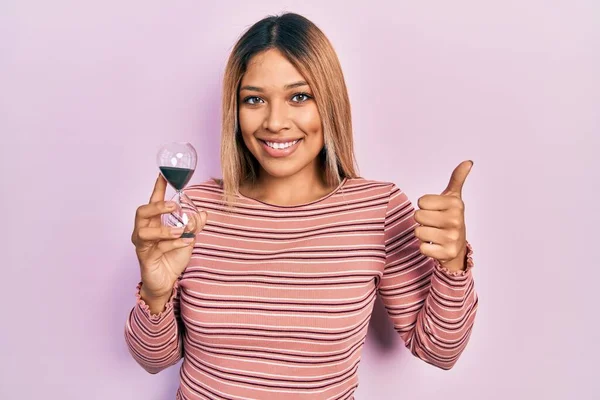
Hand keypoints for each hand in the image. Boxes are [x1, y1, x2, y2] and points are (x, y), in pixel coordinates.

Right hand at [131, 173, 206, 301]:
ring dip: (164, 229)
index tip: (163, 174)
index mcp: (153, 223)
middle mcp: (144, 231)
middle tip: (173, 206)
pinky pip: (156, 248)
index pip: (153, 201)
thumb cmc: (172, 258)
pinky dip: (172, 244)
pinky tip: (183, 242)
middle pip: (142, 212)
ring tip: (180, 231)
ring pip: (144, 231)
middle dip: (157, 206)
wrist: (166, 282)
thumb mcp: (188, 239)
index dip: (157, 188)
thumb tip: (202, 213)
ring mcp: (143, 245)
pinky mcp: (145, 259)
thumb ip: (194, 226)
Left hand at [414, 160, 472, 270]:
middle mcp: (456, 220)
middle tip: (434, 224)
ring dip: (423, 235)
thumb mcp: (453, 198)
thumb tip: (468, 161)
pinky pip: (422, 248)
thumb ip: (457, 179)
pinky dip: (425, 248)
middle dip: (423, 221)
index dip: (424, 206)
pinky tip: (436, 246)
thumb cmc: (450, 218)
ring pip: (418, 232)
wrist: (457, 247)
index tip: (435, 211)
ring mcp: (452, 238)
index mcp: (455, 204)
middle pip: (418, 216)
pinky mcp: (447, 253)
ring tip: (435, 235)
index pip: (421, 201)